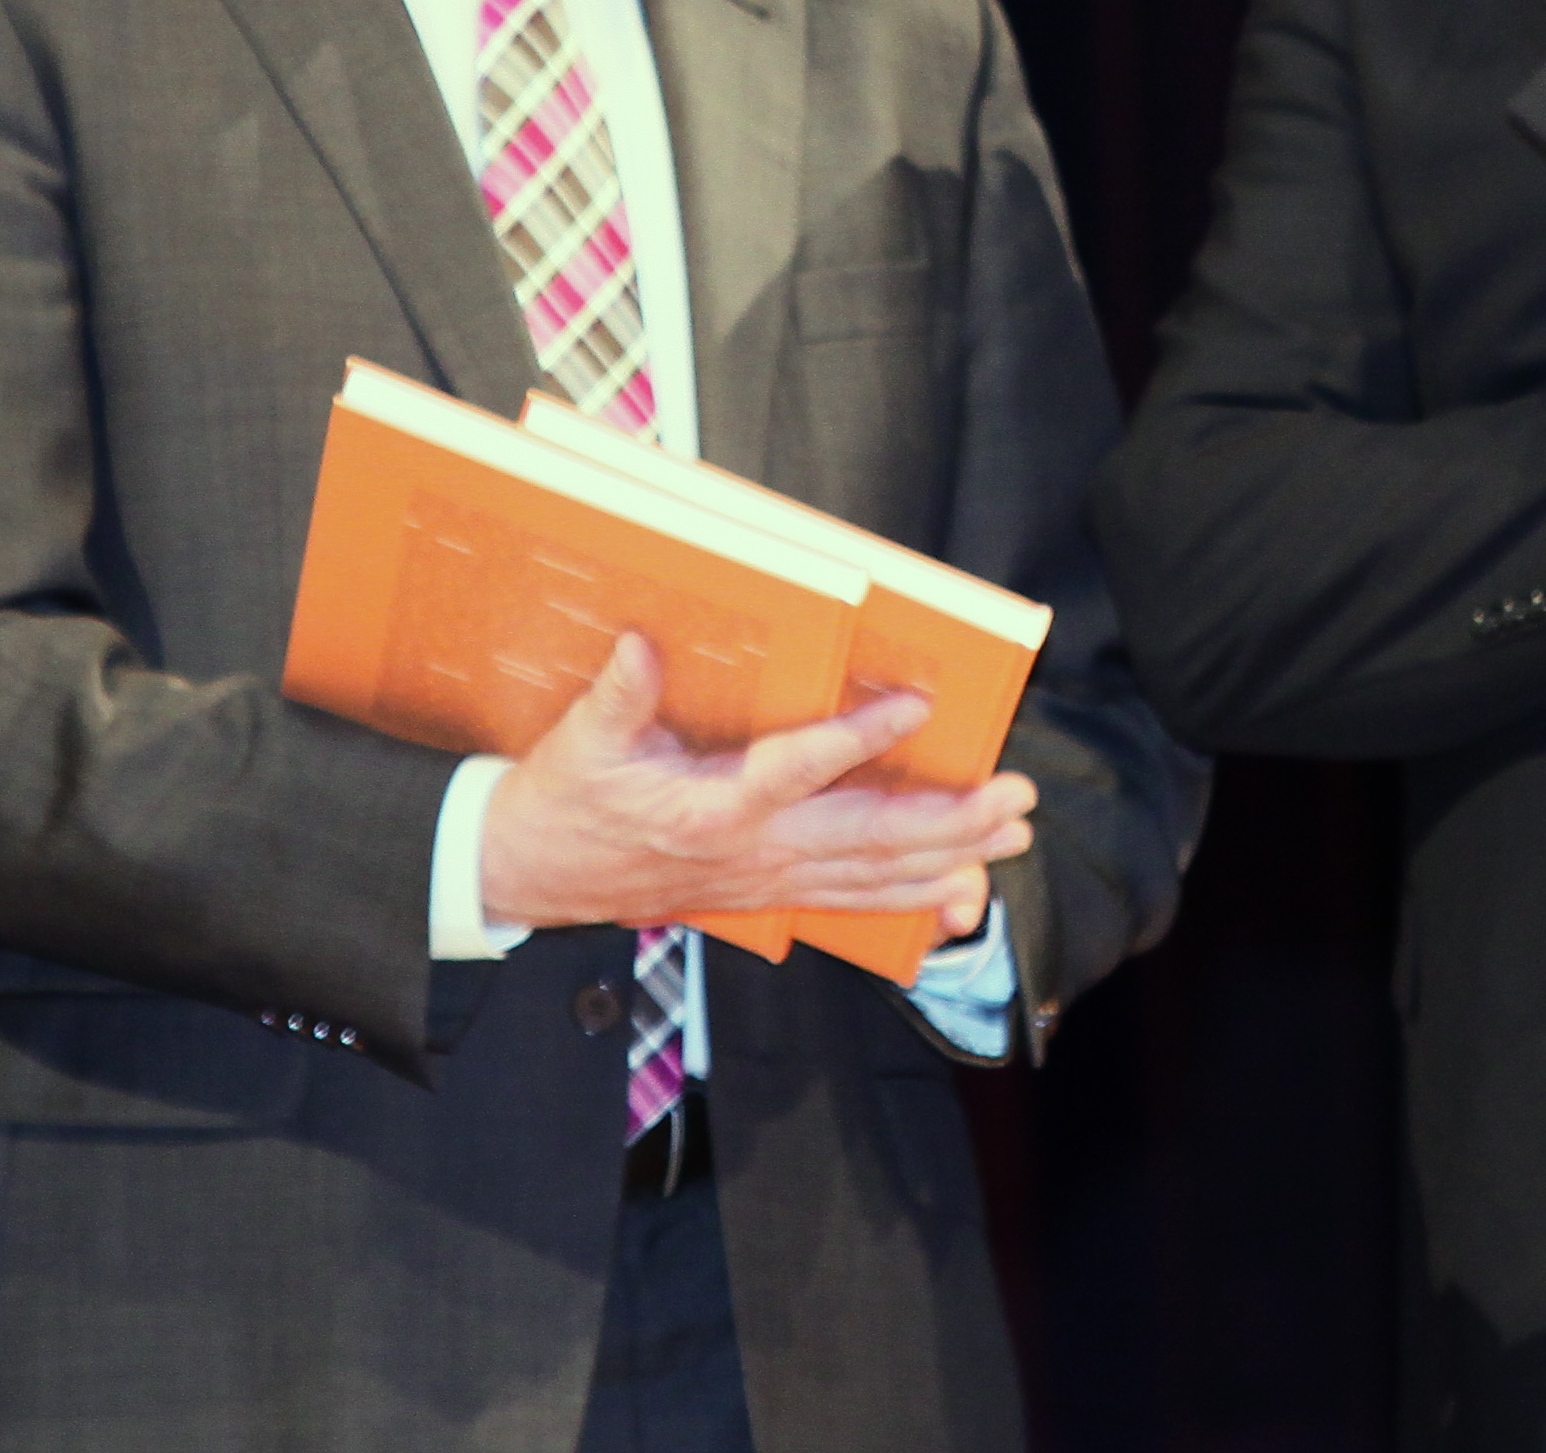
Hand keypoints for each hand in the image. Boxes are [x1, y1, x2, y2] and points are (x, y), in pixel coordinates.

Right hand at [479, 633, 1036, 931]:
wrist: (530, 877)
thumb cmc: (563, 800)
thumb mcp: (581, 741)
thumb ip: (619, 695)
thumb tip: (639, 644)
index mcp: (712, 807)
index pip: (799, 768)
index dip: (859, 736)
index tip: (917, 702)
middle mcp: (754, 851)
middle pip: (866, 837)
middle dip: (950, 819)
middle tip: (1015, 795)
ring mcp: (766, 880)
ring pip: (873, 875)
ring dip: (950, 856)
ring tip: (1012, 833)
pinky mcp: (768, 894)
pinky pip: (853, 901)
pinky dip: (911, 896)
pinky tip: (962, 890)